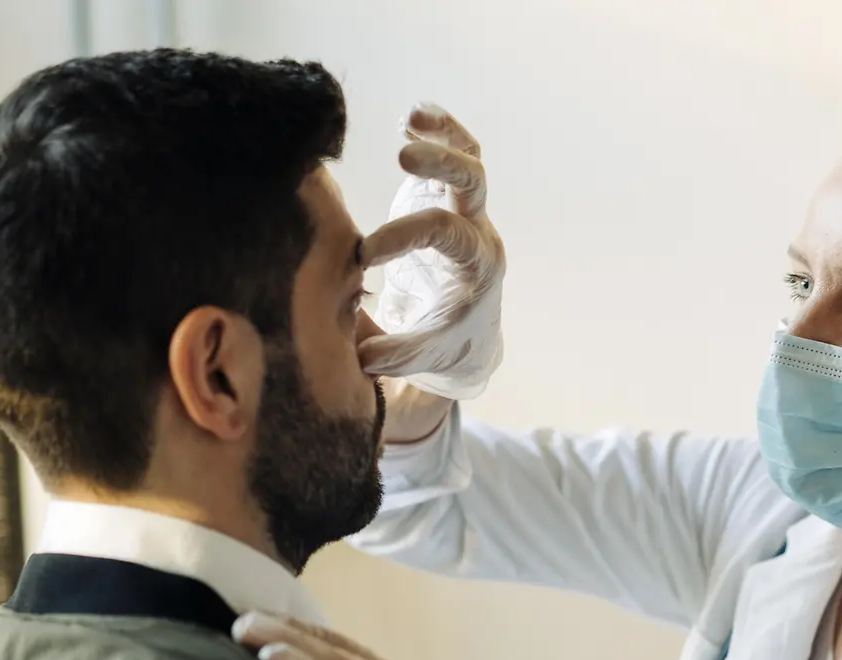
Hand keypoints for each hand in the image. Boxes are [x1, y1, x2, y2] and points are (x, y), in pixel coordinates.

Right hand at [360, 104, 504, 401]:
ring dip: (443, 137)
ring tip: (409, 120)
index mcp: (476, 266)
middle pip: (473, 184)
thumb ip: (398, 355)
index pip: (445, 236)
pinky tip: (412, 118)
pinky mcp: (446, 199)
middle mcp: (477, 231)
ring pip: (470, 161)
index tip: (367, 254)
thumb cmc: (447, 344)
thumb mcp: (425, 356)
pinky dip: (439, 132)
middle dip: (443, 165)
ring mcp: (464, 211)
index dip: (405, 236)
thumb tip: (364, 359)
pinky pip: (456, 156)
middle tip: (402, 157)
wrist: (468, 335)